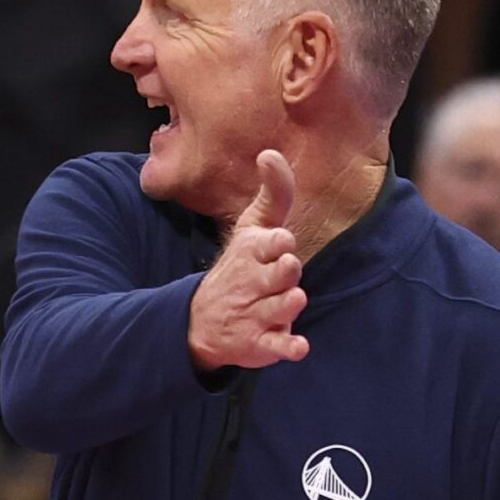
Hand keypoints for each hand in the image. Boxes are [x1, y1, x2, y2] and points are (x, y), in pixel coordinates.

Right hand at [188, 150, 309, 371]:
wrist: (201, 320)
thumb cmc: (241, 266)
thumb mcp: (252, 228)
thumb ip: (274, 194)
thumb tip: (271, 152)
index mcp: (251, 253)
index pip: (273, 243)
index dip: (279, 243)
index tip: (279, 243)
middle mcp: (252, 284)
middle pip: (283, 274)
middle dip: (285, 272)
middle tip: (284, 271)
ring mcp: (254, 315)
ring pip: (284, 307)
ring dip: (289, 304)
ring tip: (289, 301)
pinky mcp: (258, 345)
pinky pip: (278, 347)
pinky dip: (288, 348)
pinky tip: (298, 346)